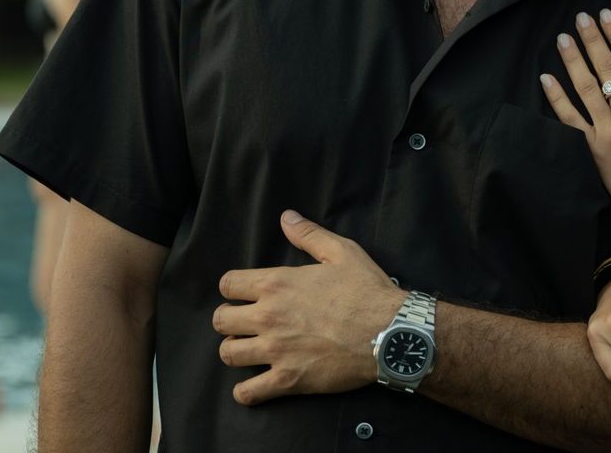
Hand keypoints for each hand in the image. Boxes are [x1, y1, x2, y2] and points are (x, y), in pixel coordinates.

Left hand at [215, 211, 404, 404]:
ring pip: (228, 354)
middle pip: (221, 320)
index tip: (244, 294)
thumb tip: (286, 217)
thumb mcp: (342, 252)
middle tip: (246, 323)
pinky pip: (249, 392)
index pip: (228, 284)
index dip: (233, 288)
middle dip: (229, 320)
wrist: (389, 332)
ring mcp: (275, 350)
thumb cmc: (366, 291)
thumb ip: (309, 235)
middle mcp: (268, 316)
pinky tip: (253, 385)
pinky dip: (246, 392)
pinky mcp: (287, 380)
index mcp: (277, 283)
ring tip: (249, 350)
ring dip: (235, 351)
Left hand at [540, 9, 610, 227]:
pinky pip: (570, 120)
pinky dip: (557, 98)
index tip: (607, 15)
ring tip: (563, 39)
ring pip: (585, 88)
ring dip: (572, 61)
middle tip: (581, 18)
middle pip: (606, 68)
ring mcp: (607, 132)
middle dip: (593, 39)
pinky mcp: (593, 149)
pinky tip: (546, 79)